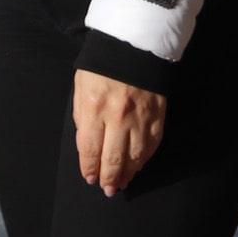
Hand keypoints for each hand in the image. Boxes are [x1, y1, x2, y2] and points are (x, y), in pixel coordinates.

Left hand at [72, 69, 165, 194]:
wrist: (133, 47)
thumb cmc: (100, 66)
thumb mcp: (80, 87)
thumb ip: (81, 116)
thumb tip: (86, 144)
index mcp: (94, 107)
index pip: (90, 148)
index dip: (89, 167)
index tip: (89, 178)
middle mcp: (117, 117)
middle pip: (112, 158)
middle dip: (108, 178)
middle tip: (107, 189)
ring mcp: (140, 119)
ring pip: (134, 157)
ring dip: (127, 174)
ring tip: (121, 183)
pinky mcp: (157, 118)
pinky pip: (150, 147)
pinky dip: (143, 161)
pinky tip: (136, 167)